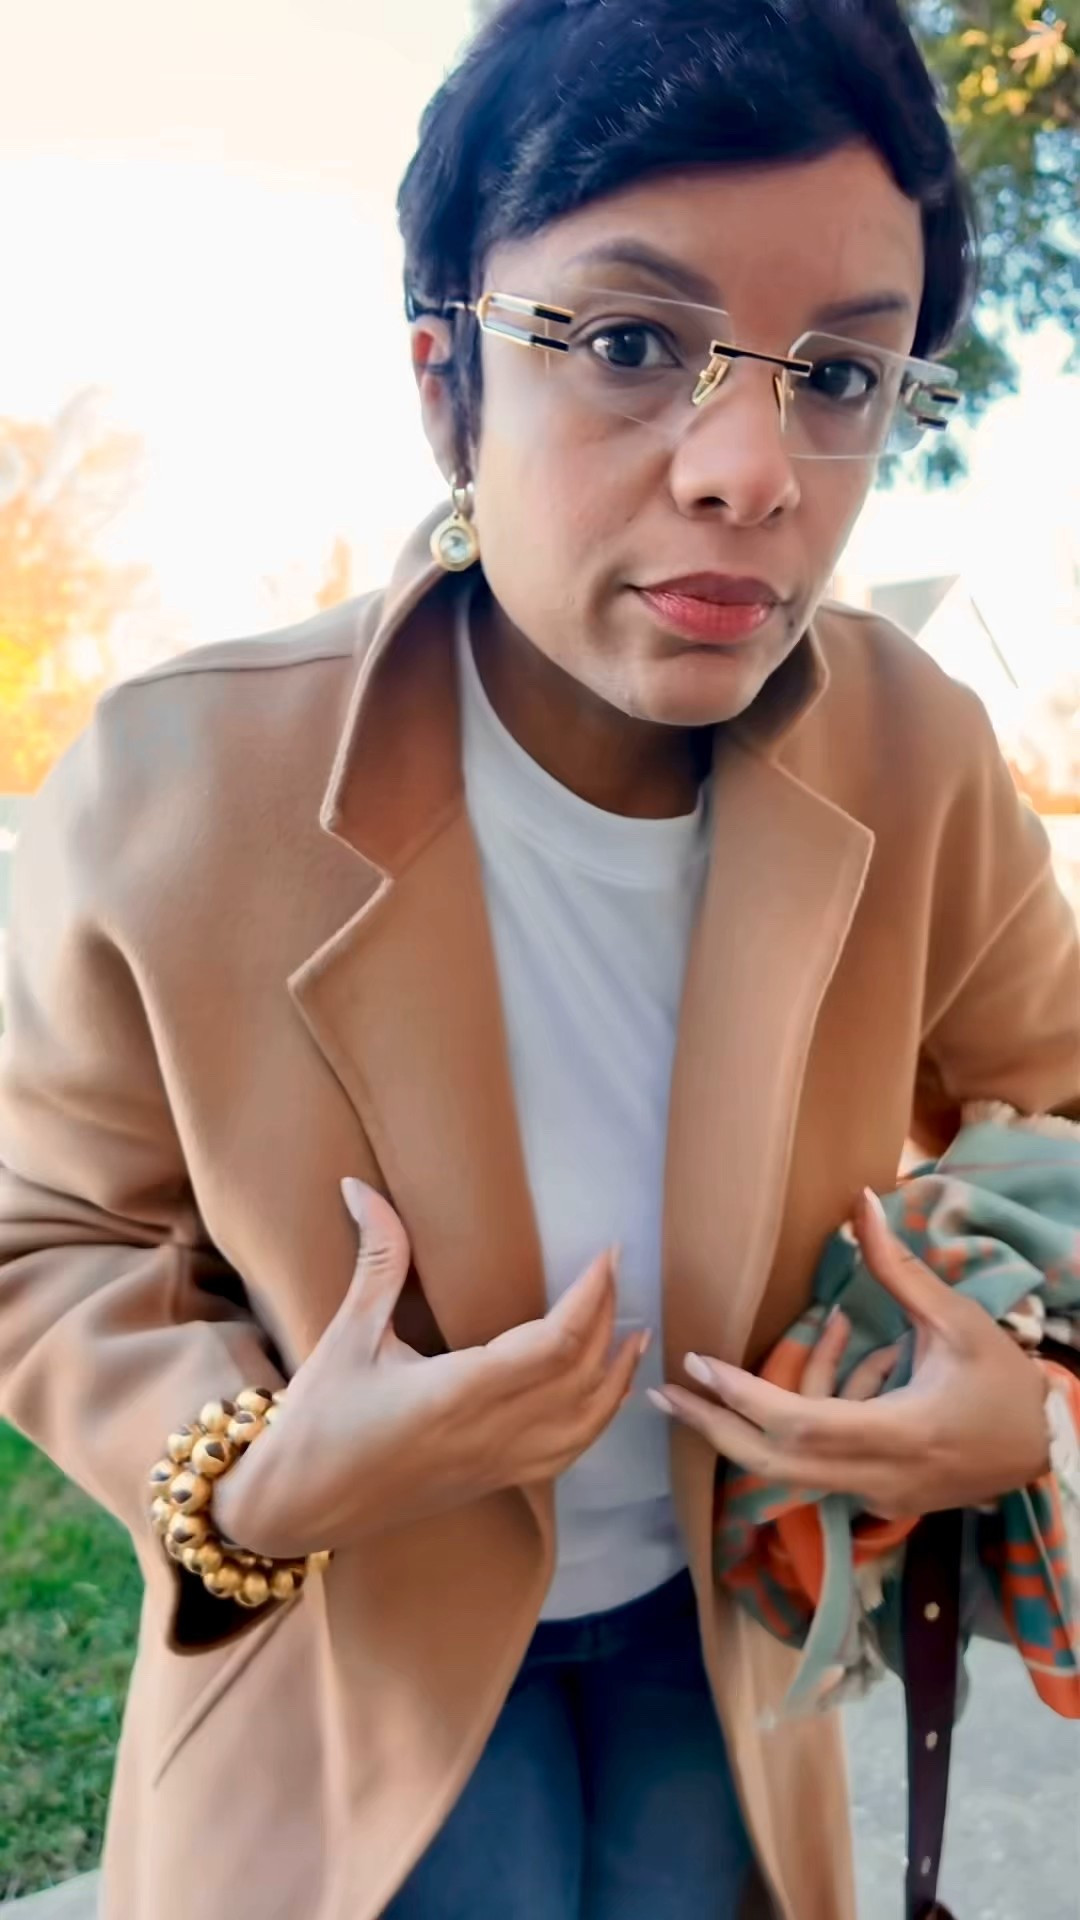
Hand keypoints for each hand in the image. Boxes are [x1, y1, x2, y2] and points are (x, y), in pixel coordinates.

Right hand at [213, 1181, 648, 1558]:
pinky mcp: (492, 1483)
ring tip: (636, 1332)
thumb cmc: (317, 1421)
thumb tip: (361, 1187)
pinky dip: (596, 1421)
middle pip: (579, 1377)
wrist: (294, 1508)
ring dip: (615, 1376)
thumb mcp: (345, 1334)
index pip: (552, 1344)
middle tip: (617, 1269)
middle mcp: (487, 1434)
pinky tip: (603, 1394)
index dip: (591, 1297)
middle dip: (608, 1320)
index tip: (607, 1253)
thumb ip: (375, 1260)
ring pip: (583, 1425)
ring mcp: (494, 1464)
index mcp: (456, 1393)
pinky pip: (565, 1455)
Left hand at [648, 1187, 1050, 1519]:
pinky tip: (787, 1390)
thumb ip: (900, 1270)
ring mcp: (877, 1498)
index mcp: (897, 1435)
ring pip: (789, 1472)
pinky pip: (818, 1469)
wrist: (1049, 1450)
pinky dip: (794, 1431)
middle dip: (712, 1429)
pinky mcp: (878, 1500)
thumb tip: (862, 1204)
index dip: (742, 1396)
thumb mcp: (957, 1321)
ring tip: (695, 1394)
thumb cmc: (1005, 1383)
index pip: (798, 1422)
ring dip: (742, 1432)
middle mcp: (877, 1478)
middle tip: (661, 1394)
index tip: (697, 1364)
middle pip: (773, 1464)